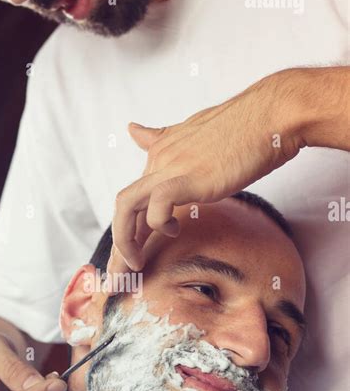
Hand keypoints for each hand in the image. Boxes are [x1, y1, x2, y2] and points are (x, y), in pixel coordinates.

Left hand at [109, 68, 303, 274]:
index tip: (128, 259)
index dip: (127, 230)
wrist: (270, 115)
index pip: (134, 198)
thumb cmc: (244, 127)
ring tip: (136, 264)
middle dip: (119, 245)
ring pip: (126, 206)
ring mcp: (171, 167)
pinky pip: (156, 206)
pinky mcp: (189, 177)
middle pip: (123, 207)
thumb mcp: (193, 132)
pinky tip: (173, 230)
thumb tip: (133, 130)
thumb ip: (163, 138)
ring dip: (125, 242)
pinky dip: (158, 224)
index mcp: (160, 153)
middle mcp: (159, 160)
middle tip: (120, 275)